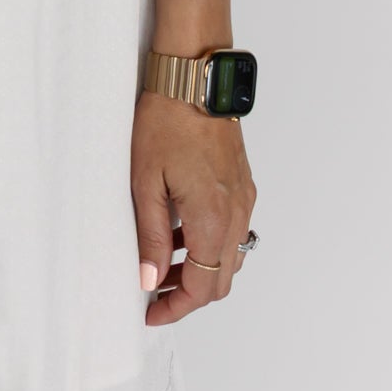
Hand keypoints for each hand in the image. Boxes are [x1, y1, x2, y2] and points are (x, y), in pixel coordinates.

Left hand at [131, 89, 256, 324]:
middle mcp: (237, 213)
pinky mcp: (243, 182)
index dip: (176, 307)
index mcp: (213, 219)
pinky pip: (234, 229)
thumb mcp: (146, 181)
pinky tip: (181, 230)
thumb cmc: (167, 121)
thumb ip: (152, 235)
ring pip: (230, 256)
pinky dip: (211, 243)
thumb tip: (150, 278)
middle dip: (188, 293)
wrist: (195, 79)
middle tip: (154, 290)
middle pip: (221, 279)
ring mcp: (244, 198)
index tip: (152, 312)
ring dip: (201, 269)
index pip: (202, 288)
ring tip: (164, 261)